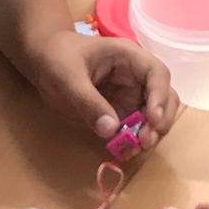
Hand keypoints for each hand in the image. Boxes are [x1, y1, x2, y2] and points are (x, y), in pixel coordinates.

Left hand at [27, 28, 176, 147]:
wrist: (43, 61)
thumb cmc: (57, 59)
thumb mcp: (68, 78)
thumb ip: (88, 102)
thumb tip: (111, 130)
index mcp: (129, 57)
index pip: (157, 73)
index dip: (160, 97)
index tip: (154, 120)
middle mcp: (137, 77)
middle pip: (164, 97)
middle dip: (160, 120)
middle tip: (145, 141)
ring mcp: (131, 96)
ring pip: (154, 117)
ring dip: (150, 134)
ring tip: (134, 149)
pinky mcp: (122, 112)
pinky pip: (136, 129)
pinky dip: (134, 141)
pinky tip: (124, 151)